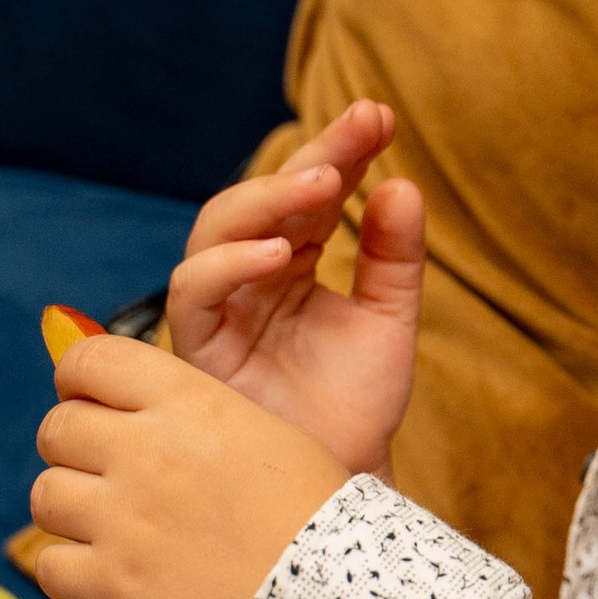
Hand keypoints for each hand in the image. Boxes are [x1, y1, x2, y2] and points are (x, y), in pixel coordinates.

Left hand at [31, 333, 351, 598]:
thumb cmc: (310, 511)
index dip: (79, 382)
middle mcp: (149, 452)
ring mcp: (126, 521)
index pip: (87, 362)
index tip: (93, 402)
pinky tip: (116, 573)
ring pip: (46, 495)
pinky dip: (75, 571)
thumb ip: (179, 401)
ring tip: (120, 529)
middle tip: (114, 476)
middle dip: (77, 449)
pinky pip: (50, 565)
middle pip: (57, 429)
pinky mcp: (113, 586)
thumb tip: (85, 367)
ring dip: (74, 510)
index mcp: (189, 401)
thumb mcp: (257, 428)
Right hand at [165, 98, 422, 474]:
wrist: (339, 482)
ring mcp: (221, 306)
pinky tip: (282, 252)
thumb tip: (403, 184)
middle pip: (263, 197)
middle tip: (356, 133)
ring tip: (323, 184)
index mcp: (295, 260)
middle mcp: (250, 274)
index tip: (380, 116)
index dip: (341, 150)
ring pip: (217, 228)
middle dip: (308, 158)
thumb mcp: (390, 324)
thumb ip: (396, 259)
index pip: (313, 191)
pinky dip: (231, 263)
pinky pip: (194, 289)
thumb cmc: (357, 408)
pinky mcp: (196, 346)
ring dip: (266, 199)